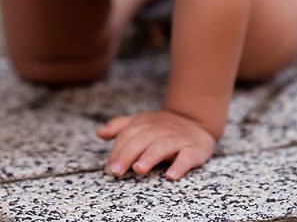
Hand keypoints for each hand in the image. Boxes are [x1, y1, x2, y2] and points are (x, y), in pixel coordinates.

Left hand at [97, 109, 215, 180]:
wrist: (196, 121)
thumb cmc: (162, 127)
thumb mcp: (141, 122)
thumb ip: (120, 127)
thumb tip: (100, 133)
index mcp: (146, 123)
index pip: (128, 135)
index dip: (118, 150)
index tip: (109, 166)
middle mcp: (161, 129)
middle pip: (142, 140)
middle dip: (128, 155)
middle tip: (117, 171)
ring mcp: (178, 139)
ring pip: (162, 146)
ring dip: (149, 157)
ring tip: (139, 169)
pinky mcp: (194, 149)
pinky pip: (187, 157)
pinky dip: (180, 165)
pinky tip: (171, 175)